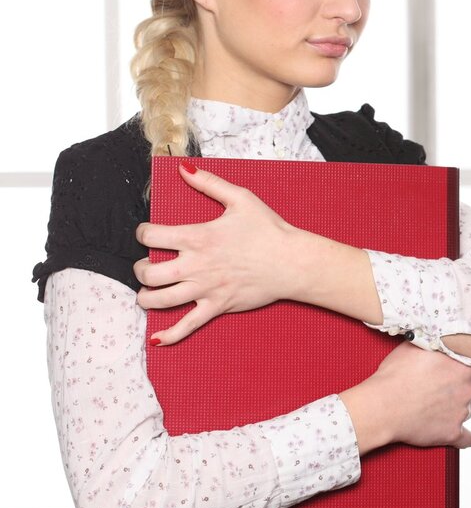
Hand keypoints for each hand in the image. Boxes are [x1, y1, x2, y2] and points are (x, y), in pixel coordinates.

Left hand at [134, 163, 303, 343]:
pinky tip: (157, 338)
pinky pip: (187, 326)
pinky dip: (169, 335)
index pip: (151, 236)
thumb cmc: (269, 230)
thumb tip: (184, 168)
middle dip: (140, 269)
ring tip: (148, 291)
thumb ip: (209, 183)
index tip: (148, 233)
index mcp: (198, 237)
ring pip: (159, 300)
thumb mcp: (241, 199)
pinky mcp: (216, 307)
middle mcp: (195, 265)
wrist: (292, 261)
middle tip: (147, 265)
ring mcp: (205, 289)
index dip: (143, 233)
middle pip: (148, 273)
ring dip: (146, 297)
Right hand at [339, 342, 470, 452]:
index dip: (460, 365)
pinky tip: (461, 433)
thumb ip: (433, 344)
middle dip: (455, 386)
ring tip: (434, 407)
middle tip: (435, 387)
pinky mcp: (452, 433)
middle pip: (469, 386)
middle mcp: (467, 389)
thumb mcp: (414, 347)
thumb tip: (437, 340)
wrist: (381, 407)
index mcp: (461, 366)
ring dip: (455, 407)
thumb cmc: (394, 378)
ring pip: (466, 409)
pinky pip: (467, 438)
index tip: (451, 368)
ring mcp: (461, 412)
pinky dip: (464, 436)